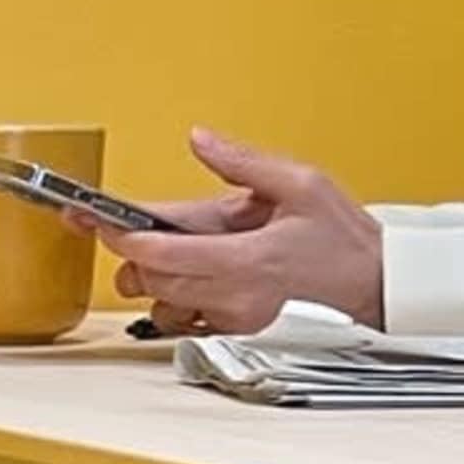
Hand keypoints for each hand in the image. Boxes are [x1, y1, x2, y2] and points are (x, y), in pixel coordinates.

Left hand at [106, 131, 386, 335]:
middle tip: (112, 224)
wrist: (366, 276)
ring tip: (163, 245)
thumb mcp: (299, 181)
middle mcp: (237, 294)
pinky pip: (182, 314)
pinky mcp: (235, 324)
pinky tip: (190, 268)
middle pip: (155, 279)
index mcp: (249, 259)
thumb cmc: (338, 232)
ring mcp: (235, 314)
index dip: (125, 236)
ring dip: (151, 273)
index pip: (168, 253)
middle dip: (130, 251)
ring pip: (162, 300)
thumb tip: (201, 140)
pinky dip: (173, 291)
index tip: (97, 220)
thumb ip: (243, 162)